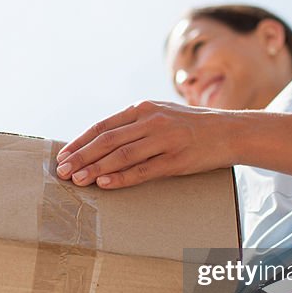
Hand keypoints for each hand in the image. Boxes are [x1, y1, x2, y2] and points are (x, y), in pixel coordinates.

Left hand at [55, 100, 235, 188]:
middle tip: (62, 171)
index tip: (63, 156)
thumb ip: (134, 124)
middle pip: (107, 140)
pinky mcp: (176, 160)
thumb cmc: (190, 126)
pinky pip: (143, 170)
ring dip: (95, 169)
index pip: (103, 126)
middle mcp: (151, 121)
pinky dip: (121, 177)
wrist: (229, 131)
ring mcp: (164, 140)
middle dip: (81, 157)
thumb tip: (100, 140)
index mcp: (143, 109)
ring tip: (77, 180)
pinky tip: (105, 184)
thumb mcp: (161, 115)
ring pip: (121, 155)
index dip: (80, 142)